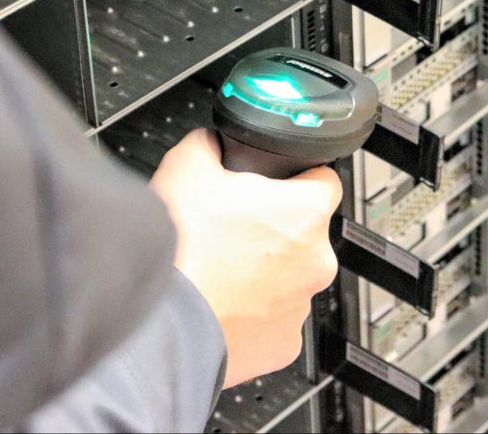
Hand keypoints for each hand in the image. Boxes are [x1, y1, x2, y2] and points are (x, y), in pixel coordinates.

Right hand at [149, 129, 341, 387]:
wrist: (162, 326)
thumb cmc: (182, 251)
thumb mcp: (186, 168)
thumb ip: (208, 145)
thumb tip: (210, 141)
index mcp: (306, 212)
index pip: (325, 180)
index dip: (298, 178)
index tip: (279, 184)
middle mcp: (316, 260)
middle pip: (303, 233)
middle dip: (272, 231)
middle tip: (229, 232)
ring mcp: (301, 306)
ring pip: (288, 279)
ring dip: (261, 274)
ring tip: (217, 271)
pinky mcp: (283, 346)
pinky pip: (271, 321)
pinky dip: (251, 315)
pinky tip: (219, 305)